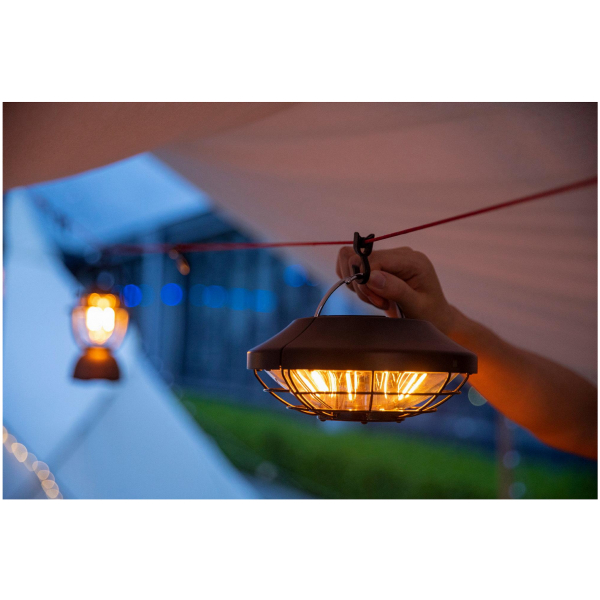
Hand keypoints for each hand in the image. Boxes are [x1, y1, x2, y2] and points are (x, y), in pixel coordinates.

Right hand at [336, 246, 456, 333]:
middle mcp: (400, 254)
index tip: (379, 302)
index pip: (374, 259)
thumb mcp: (417, 306)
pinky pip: (354, 266)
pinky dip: (357, 284)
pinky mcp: (380, 265)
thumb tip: (370, 276)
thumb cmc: (429, 314)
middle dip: (362, 285)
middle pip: (359, 259)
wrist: (435, 318)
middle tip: (379, 302)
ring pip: (352, 261)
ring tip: (378, 299)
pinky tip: (373, 295)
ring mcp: (389, 258)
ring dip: (359, 285)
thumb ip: (395, 290)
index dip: (367, 281)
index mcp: (412, 260)